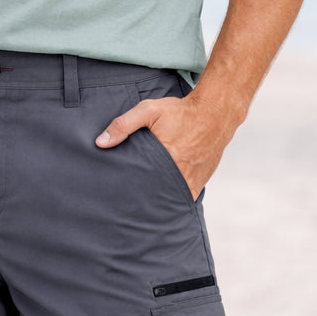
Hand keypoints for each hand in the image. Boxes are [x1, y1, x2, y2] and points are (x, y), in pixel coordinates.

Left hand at [95, 92, 228, 199]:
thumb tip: (101, 142)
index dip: (130, 191)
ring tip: (143, 205)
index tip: (118, 195)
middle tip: (127, 203)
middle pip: (156, 195)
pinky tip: (163, 199)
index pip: (142, 184)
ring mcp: (192, 179)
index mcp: (166, 159)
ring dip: (159, 200)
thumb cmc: (181, 112)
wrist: (215, 113)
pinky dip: (175, 197)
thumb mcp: (148, 111)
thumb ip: (123, 125)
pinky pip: (185, 196)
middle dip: (143, 199)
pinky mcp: (201, 180)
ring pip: (171, 198)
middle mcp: (181, 174)